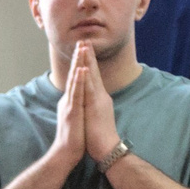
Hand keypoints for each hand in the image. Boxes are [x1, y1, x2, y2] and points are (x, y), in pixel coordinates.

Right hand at [51, 52, 86, 163]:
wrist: (65, 154)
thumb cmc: (72, 140)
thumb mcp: (75, 119)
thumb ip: (75, 108)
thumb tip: (77, 102)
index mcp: (70, 102)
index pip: (76, 79)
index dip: (79, 63)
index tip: (83, 49)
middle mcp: (68, 100)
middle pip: (74, 75)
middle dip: (78, 57)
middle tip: (82, 40)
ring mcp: (69, 105)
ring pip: (74, 80)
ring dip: (78, 63)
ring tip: (81, 49)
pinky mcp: (72, 112)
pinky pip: (76, 94)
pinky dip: (78, 81)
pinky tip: (81, 70)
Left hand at [78, 44, 122, 162]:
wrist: (107, 148)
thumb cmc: (99, 135)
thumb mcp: (95, 115)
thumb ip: (93, 105)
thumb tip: (90, 100)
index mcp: (98, 97)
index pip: (92, 76)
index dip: (88, 62)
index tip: (83, 49)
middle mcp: (100, 95)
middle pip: (92, 71)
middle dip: (87, 55)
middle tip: (83, 40)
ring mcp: (98, 100)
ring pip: (91, 76)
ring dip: (87, 61)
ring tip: (84, 46)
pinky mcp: (95, 107)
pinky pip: (89, 90)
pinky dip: (86, 78)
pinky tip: (83, 68)